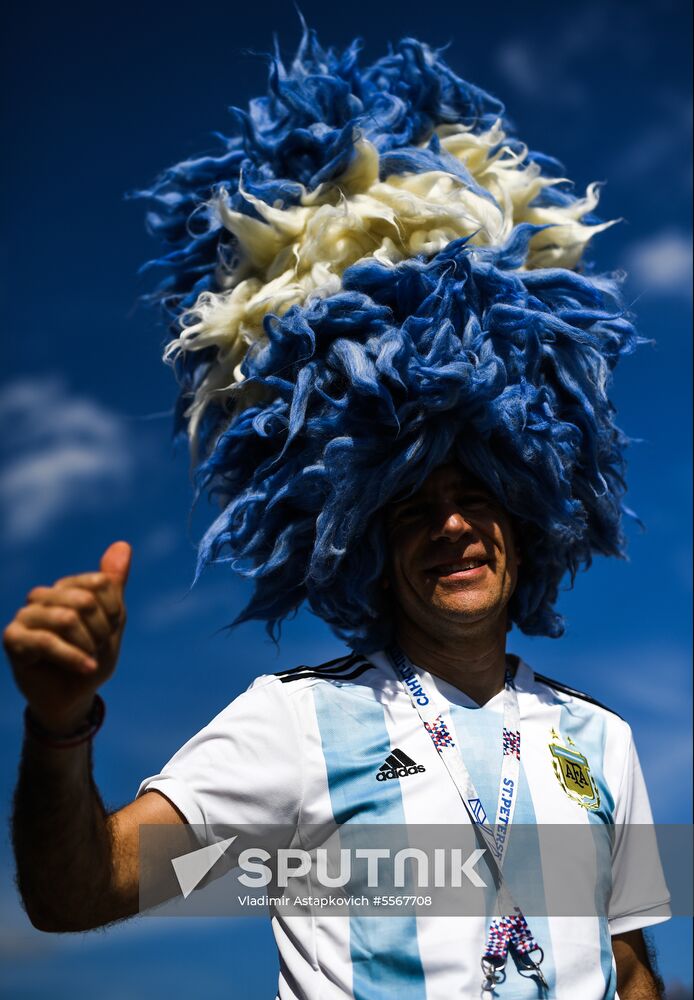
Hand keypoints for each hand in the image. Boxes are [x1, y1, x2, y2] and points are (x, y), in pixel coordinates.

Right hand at [3, 541, 131, 734]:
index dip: (113, 612)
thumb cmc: (92, 657)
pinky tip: (87, 668)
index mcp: (67, 587)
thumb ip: (114, 584)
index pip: (100, 583)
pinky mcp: (13, 637)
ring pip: (67, 618)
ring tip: (90, 660)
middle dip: (101, 631)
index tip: (111, 633)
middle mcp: (43, 595)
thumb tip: (123, 544)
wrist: (73, 697)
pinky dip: (73, 657)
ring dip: (88, 645)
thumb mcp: (112, 622)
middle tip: (98, 649)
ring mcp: (25, 615)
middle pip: (84, 600)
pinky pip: (48, 641)